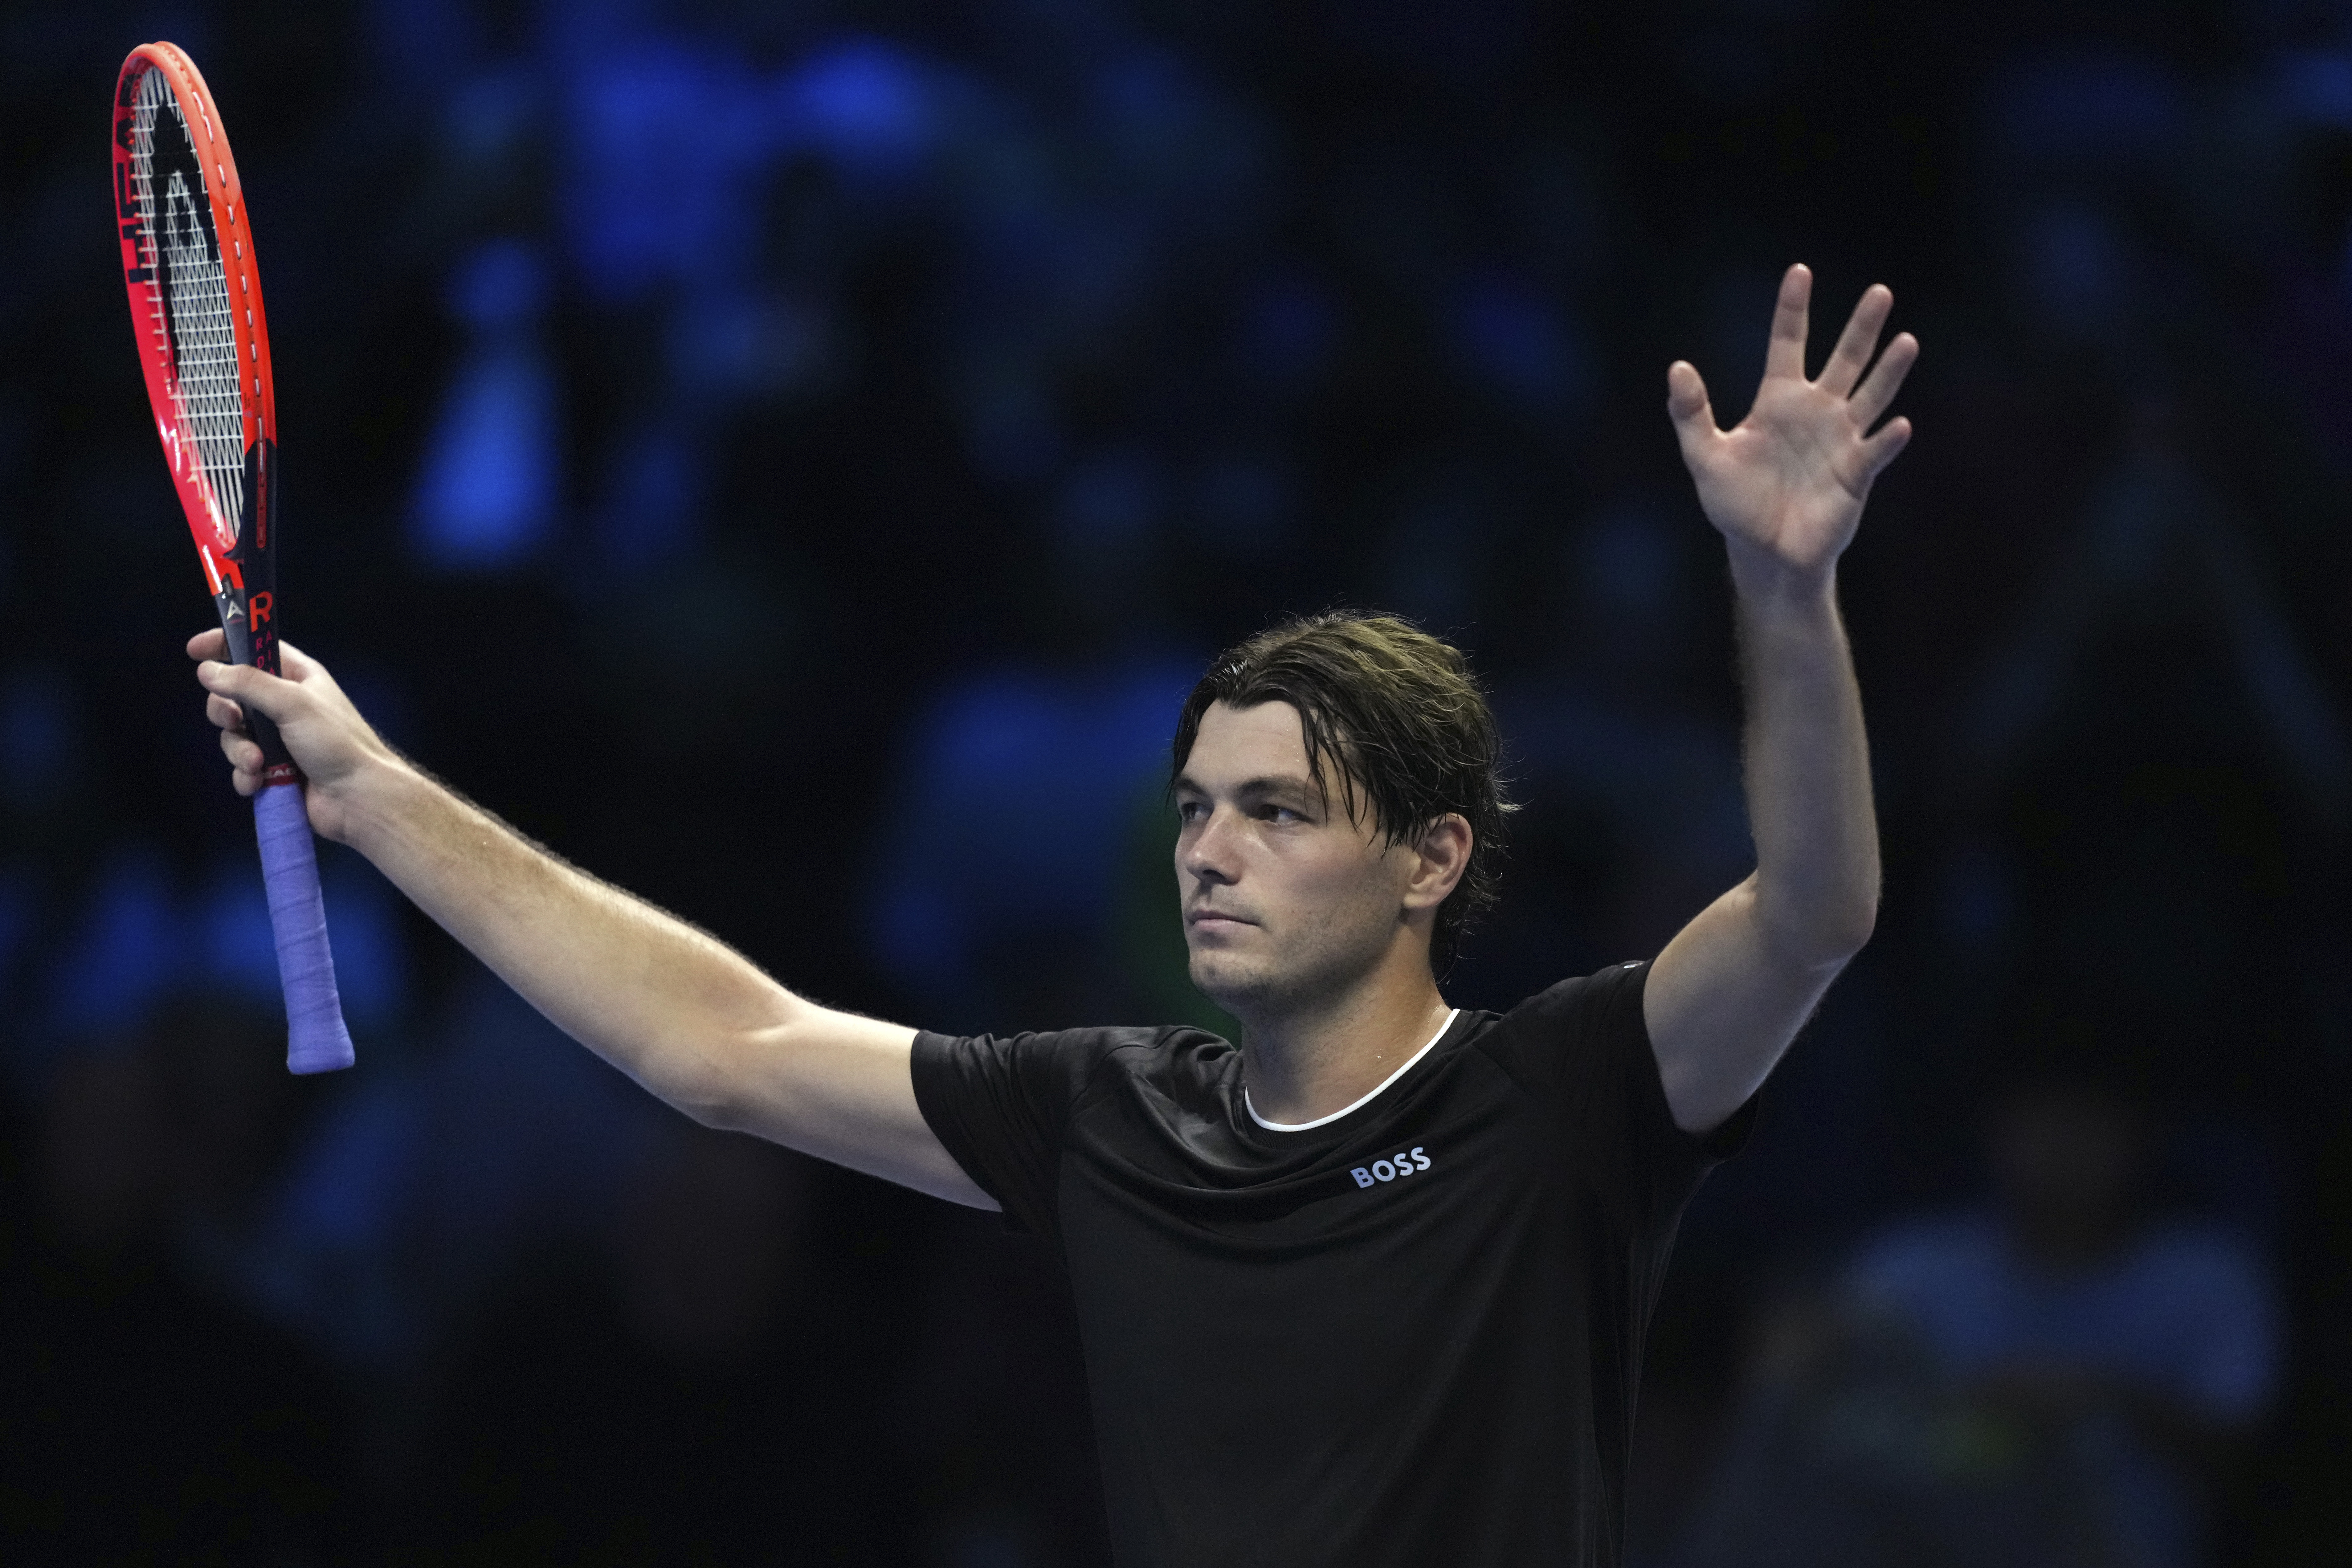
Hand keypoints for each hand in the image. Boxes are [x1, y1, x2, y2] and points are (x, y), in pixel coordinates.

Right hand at [190, 628, 395, 842]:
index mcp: (298, 678)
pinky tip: (259, 782)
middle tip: (234, 721)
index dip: (225, 646)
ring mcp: (278, 738)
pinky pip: (242, 766)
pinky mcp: (274, 768)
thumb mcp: (293, 703)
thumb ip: (249, 683)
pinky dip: (246, 775)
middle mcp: (286, 705)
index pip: (255, 649)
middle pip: (233, 696)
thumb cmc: (338, 744)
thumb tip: (208, 670)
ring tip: (259, 764)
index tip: (194, 650)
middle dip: (225, 711)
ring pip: (234, 735)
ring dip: (239, 751)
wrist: (357, 797)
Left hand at [1667, 264, 1915, 587]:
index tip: (1800, 271)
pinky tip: (1899, 425)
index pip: (1787, 343)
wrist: (1763, 552)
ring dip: (1888, 371)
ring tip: (1906, 341)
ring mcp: (1841, 440)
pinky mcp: (1856, 473)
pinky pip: (1876, 451)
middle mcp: (1816, 412)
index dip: (1793, 309)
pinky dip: (1887, 440)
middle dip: (1861, 327)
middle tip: (1880, 292)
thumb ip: (1691, 414)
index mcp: (1778, 401)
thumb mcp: (1705, 457)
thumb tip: (1677, 367)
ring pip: (1871, 396)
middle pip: (1844, 359)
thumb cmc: (1735, 505)